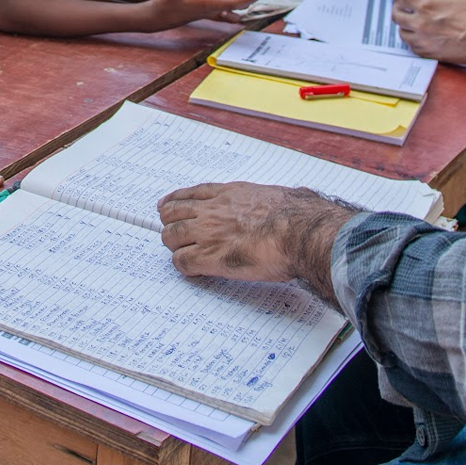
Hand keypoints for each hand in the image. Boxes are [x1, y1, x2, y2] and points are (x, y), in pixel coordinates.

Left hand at [158, 182, 353, 288]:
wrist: (298, 231)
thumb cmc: (296, 215)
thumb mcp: (278, 195)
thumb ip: (270, 199)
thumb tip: (289, 200)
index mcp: (229, 194)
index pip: (191, 194)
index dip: (175, 200)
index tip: (167, 204)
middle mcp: (213, 210)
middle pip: (172, 212)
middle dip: (170, 224)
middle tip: (173, 234)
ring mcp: (208, 233)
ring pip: (170, 236)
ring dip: (174, 246)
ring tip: (182, 253)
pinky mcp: (209, 257)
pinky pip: (182, 262)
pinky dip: (184, 267)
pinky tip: (193, 270)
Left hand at [390, 0, 465, 64]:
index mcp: (427, 6)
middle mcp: (421, 24)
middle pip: (396, 15)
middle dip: (397, 7)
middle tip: (402, 3)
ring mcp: (425, 41)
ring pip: (402, 33)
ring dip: (403, 25)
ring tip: (408, 19)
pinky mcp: (432, 54)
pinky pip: (413, 48)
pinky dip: (411, 40)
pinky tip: (418, 36)